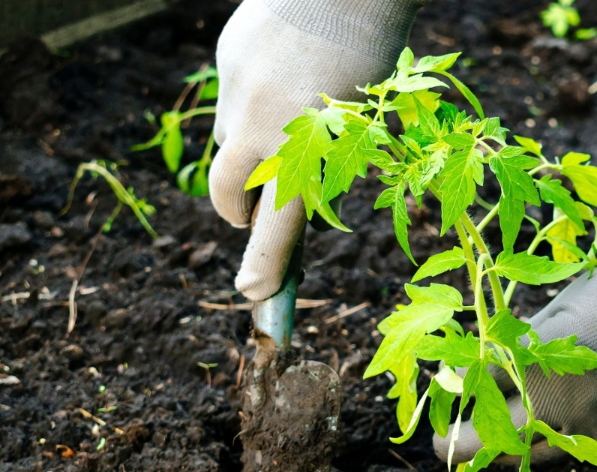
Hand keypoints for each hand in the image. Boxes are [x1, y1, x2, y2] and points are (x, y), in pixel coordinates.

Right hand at [209, 0, 425, 299]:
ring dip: (251, 148)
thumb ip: (318, 156)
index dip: (265, 265)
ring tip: (292, 118)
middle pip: (228, 193)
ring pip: (231, 139)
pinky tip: (284, 71)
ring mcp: (238, 92)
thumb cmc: (368, 52)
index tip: (253, 294)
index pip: (278, 226)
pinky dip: (254, 97)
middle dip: (238, 212)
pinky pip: (234, 93)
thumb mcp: (355, 118)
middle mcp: (262, 127)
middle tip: (254, 213)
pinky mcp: (229, 58)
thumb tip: (286, 192)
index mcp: (306, 149)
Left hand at [433, 232, 596, 463]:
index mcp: (541, 366)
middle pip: (494, 441)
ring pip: (531, 457)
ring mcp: (591, 428)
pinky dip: (543, 448)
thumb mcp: (561, 308)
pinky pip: (568, 452)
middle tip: (443, 442)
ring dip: (502, 453)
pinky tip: (532, 438)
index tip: (443, 396)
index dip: (454, 396)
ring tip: (484, 445)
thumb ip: (521, 341)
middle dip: (462, 445)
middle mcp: (561, 407)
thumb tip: (486, 360)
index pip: (479, 393)